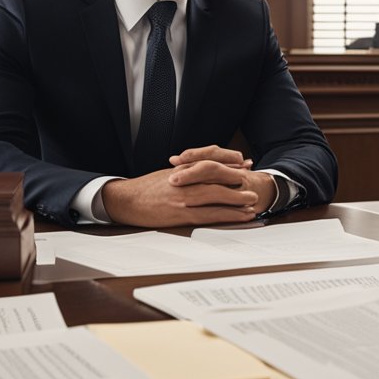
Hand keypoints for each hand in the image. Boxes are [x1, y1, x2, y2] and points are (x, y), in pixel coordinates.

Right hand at [102, 145, 276, 226]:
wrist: (126, 201)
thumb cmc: (146, 188)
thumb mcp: (167, 174)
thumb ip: (187, 171)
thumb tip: (205, 170)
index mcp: (182, 170)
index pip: (210, 162)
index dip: (229, 163)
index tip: (244, 164)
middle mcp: (184, 181)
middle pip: (216, 177)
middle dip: (237, 180)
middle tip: (253, 183)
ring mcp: (183, 198)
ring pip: (216, 196)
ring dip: (237, 199)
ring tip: (252, 202)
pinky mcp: (181, 215)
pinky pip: (209, 215)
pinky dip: (227, 215)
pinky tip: (239, 216)